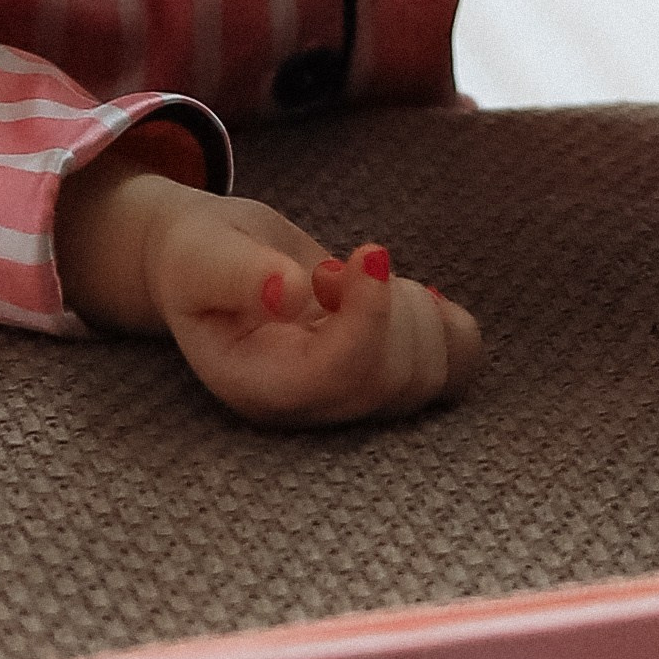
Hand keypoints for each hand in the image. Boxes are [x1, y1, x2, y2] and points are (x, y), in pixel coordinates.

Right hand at [59, 152, 481, 426]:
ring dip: (415, 311)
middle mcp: (312, 408)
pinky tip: (406, 294)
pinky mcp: (388, 378)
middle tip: (336, 268)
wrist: (218, 264)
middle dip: (388, 304)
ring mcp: (354, 401)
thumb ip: (236, 273)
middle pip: (392, 379)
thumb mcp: (203, 255)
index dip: (371, 315)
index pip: (339, 376)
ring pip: (432, 376)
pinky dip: (450, 326)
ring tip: (359, 282)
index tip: (369, 250)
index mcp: (260, 387)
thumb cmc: (202, 258)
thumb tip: (288, 291)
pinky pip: (457, 369)